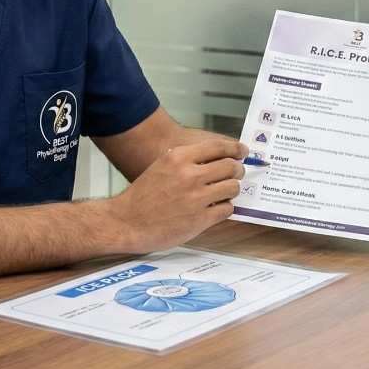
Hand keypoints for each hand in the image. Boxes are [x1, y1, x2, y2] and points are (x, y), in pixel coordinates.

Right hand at [110, 138, 245, 250]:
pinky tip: (216, 208)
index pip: (219, 146)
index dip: (236, 148)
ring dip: (232, 190)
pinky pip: (226, 209)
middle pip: (231, 167)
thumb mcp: (162, 165)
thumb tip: (216, 156)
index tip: (243, 151)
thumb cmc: (143, 195)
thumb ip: (187, 159)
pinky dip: (225, 208)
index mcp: (179, 157)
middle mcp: (190, 175)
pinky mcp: (199, 220)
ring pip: (233, 188)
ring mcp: (196, 198)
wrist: (126, 222)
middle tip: (237, 173)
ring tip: (225, 192)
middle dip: (238, 170)